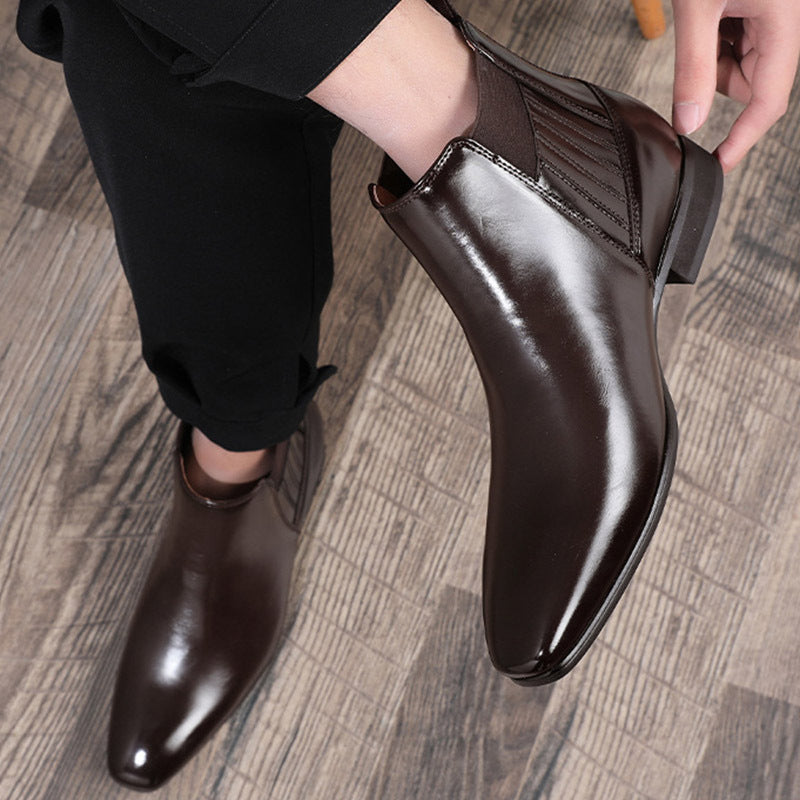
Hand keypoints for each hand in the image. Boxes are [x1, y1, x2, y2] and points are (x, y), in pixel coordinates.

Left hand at [671, 0, 799, 171]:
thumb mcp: (696, 8)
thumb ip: (693, 66)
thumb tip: (688, 123)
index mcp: (783, 19)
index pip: (769, 100)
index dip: (742, 138)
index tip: (719, 165)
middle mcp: (783, 18)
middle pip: (750, 83)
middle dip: (714, 80)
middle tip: (694, 45)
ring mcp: (769, 13)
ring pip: (738, 65)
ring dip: (710, 58)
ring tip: (701, 19)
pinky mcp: (753, 6)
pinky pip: (731, 42)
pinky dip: (711, 41)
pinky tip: (705, 15)